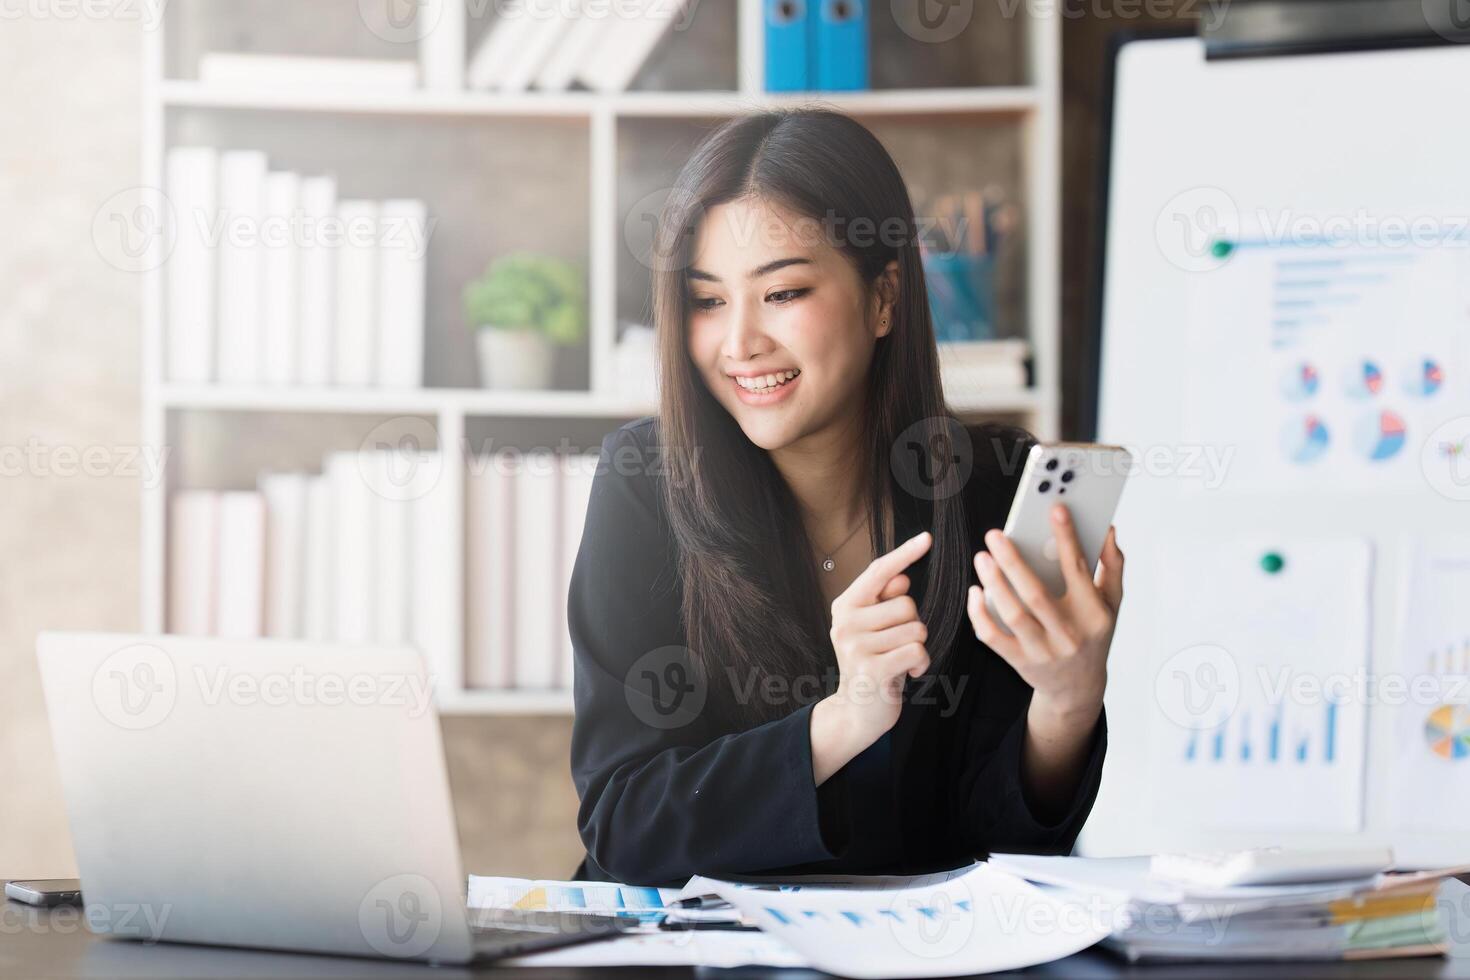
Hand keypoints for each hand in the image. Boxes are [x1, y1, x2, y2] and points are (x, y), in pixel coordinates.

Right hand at [810, 531, 932, 781]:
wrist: (855, 711)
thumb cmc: (872, 662)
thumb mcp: (873, 628)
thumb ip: (883, 601)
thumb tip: (902, 577)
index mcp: (846, 606)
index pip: (879, 571)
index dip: (905, 553)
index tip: (927, 538)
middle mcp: (846, 623)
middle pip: (907, 604)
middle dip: (914, 624)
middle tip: (897, 644)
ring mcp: (856, 647)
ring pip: (916, 628)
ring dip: (919, 646)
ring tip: (901, 660)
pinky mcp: (873, 670)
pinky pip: (917, 651)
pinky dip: (921, 663)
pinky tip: (909, 673)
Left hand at [966, 505, 1123, 723]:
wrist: (1078, 688)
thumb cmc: (1092, 637)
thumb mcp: (1111, 604)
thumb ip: (1112, 566)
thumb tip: (1109, 530)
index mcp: (1093, 613)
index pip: (1078, 570)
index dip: (1067, 538)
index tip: (1054, 510)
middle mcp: (1068, 633)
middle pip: (1036, 594)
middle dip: (1013, 562)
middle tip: (995, 535)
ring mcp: (1043, 651)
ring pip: (1013, 615)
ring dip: (994, 584)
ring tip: (982, 558)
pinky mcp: (1020, 662)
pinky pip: (993, 637)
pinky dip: (980, 614)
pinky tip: (975, 591)